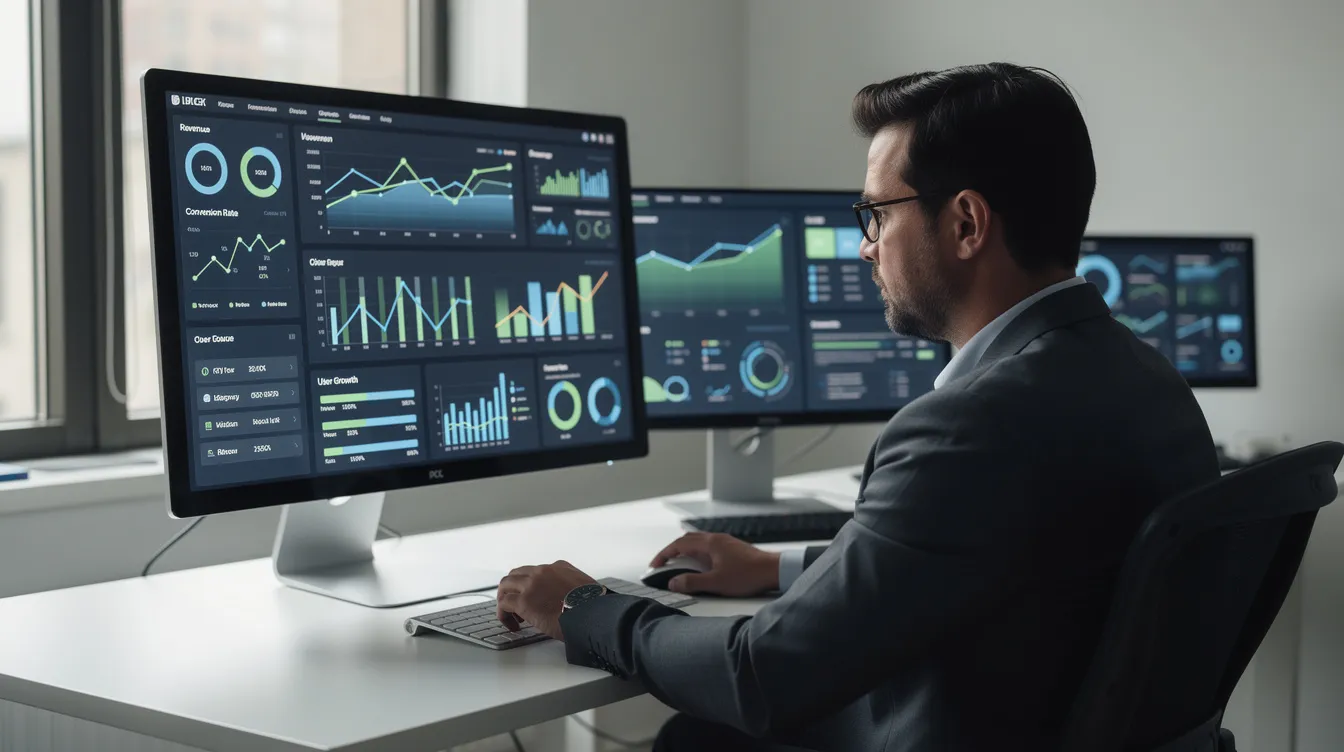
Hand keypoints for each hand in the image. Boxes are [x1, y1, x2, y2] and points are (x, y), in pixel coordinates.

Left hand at [496, 560, 596, 640]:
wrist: (593, 615)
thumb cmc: (594, 607)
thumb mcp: (587, 589)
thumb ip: (574, 589)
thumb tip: (572, 602)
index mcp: (559, 567)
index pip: (536, 572)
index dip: (531, 586)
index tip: (534, 599)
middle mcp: (543, 572)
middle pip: (517, 574)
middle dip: (513, 589)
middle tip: (516, 605)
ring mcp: (531, 585)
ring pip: (505, 585)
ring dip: (505, 599)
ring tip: (511, 615)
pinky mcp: (524, 601)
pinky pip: (504, 604)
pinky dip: (503, 615)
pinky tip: (512, 625)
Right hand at [650, 532, 780, 596]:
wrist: (774, 571)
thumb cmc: (749, 575)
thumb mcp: (716, 583)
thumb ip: (693, 582)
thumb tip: (674, 582)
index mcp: (710, 544)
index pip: (679, 544)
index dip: (664, 554)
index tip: (655, 565)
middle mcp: (716, 539)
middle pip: (687, 540)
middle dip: (672, 552)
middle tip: (663, 564)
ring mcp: (725, 543)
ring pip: (698, 543)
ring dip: (685, 553)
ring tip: (678, 566)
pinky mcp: (732, 549)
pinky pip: (708, 548)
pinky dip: (698, 555)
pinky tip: (701, 566)